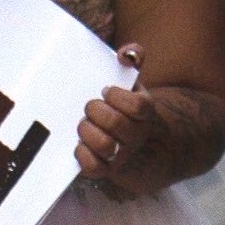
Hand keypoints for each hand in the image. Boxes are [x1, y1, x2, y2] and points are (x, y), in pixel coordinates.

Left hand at [76, 45, 185, 195]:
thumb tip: (127, 54)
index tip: (106, 90)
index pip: (139, 107)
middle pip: (117, 125)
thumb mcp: (133, 83)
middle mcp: (136, 135)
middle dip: (96, 112)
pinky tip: (80, 144)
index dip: (119, 97)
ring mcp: (123, 154)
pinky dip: (83, 155)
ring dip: (88, 133)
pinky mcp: (107, 170)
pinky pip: (94, 168)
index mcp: (145, 113)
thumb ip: (133, 59)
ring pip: (106, 147)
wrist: (142, 146)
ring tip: (83, 124)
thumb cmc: (128, 108)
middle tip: (89, 106)